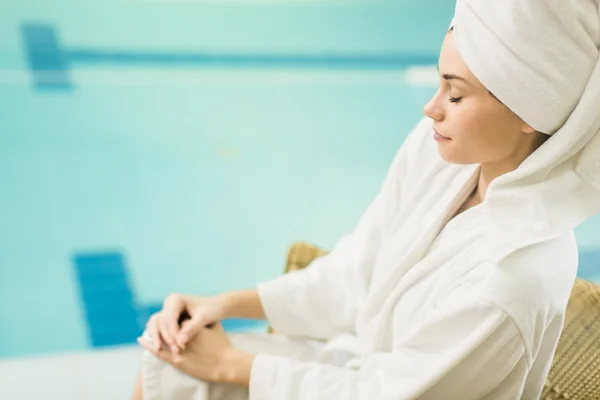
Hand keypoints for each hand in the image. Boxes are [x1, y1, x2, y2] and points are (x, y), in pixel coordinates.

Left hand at [138, 321, 254, 385]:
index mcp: (191, 325)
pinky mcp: (176, 360)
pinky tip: (142, 339)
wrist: (225, 363)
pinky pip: (158, 351)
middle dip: (163, 327)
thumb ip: (204, 320)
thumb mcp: (215, 327)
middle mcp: (182, 336)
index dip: (174, 320)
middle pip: (167, 327)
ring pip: (161, 338)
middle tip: (160, 325)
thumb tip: (201, 315)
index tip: (173, 319)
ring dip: (154, 334)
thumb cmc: (222, 345)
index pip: (176, 319)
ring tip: (149, 330)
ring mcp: (178, 348)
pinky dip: (149, 345)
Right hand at [143, 293, 229, 353]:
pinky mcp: (169, 320)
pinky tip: (163, 350)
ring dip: (158, 338)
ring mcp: (167, 312)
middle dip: (165, 337)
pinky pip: (159, 329)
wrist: (217, 307)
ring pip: (155, 326)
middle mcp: (168, 304)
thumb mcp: (203, 318)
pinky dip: (160, 339)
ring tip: (162, 351)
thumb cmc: (212, 310)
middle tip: (175, 351)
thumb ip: (192, 329)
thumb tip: (180, 342)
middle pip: (159, 322)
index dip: (172, 333)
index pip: (168, 318)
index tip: (180, 346)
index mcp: (175, 300)